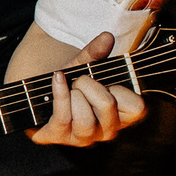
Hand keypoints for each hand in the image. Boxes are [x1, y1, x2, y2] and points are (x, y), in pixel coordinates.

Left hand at [28, 29, 145, 146]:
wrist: (38, 96)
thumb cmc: (69, 84)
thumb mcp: (83, 67)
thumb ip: (95, 53)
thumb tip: (107, 36)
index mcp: (120, 116)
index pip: (137, 108)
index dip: (121, 90)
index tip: (107, 83)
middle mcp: (105, 131)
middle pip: (106, 106)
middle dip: (89, 84)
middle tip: (80, 82)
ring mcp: (82, 138)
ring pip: (85, 118)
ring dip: (73, 94)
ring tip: (69, 89)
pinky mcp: (58, 137)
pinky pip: (63, 117)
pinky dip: (60, 93)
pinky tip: (57, 79)